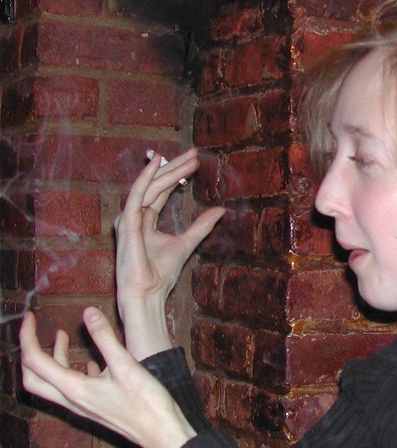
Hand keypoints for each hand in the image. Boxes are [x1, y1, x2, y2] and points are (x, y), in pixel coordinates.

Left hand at [20, 308, 195, 447]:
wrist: (160, 431)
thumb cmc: (145, 402)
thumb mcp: (125, 364)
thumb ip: (105, 337)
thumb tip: (88, 311)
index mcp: (74, 389)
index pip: (36, 361)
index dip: (28, 336)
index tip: (30, 317)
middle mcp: (72, 400)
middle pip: (34, 377)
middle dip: (30, 350)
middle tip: (35, 328)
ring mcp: (82, 405)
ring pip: (52, 383)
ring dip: (51, 358)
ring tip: (61, 336)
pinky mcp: (94, 406)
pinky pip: (72, 388)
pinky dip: (71, 370)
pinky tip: (87, 361)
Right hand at [114, 149, 223, 357]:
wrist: (148, 294)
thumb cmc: (161, 274)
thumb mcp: (186, 243)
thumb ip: (201, 226)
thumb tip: (220, 210)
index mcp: (145, 220)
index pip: (161, 191)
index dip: (177, 175)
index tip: (195, 162)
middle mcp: (134, 216)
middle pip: (155, 185)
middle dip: (174, 168)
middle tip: (193, 153)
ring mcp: (128, 219)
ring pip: (149, 186)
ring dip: (168, 171)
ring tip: (188, 159)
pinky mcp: (126, 223)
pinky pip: (136, 194)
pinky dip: (146, 177)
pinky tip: (157, 163)